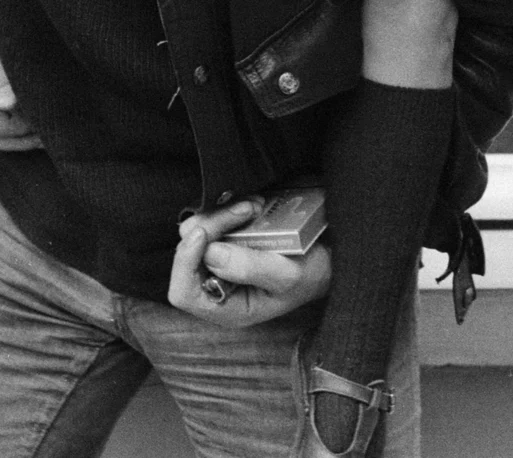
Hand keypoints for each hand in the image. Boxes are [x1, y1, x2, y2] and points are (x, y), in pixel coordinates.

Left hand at [167, 196, 332, 326]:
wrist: (328, 258)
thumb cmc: (310, 275)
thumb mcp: (288, 275)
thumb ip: (250, 267)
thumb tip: (211, 253)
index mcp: (226, 307)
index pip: (183, 293)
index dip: (186, 262)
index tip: (204, 233)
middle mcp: (215, 285)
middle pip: (188, 255)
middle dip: (212, 226)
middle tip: (245, 210)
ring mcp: (218, 261)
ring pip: (197, 231)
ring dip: (222, 213)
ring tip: (254, 206)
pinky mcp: (225, 240)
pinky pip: (212, 219)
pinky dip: (229, 207)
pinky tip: (253, 205)